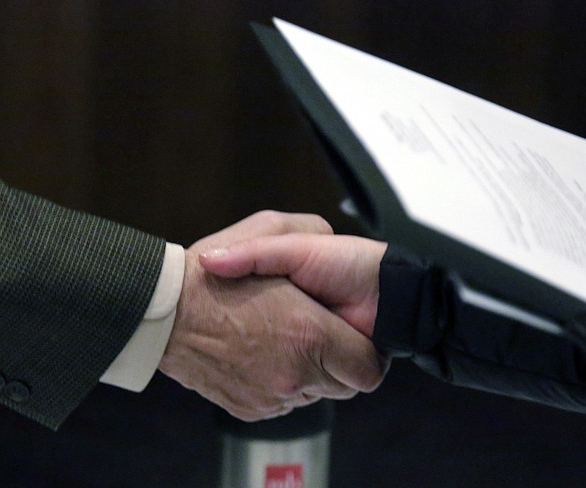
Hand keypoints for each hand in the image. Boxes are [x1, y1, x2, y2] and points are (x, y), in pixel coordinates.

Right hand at [158, 212, 387, 420]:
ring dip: (309, 372)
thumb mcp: (270, 228)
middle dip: (340, 362)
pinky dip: (282, 383)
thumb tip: (333, 238)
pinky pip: (285, 404)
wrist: (162, 312)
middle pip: (345, 387)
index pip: (369, 370)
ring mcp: (271, 398)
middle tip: (321, 333)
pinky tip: (265, 353)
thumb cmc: (215, 273)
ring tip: (286, 338)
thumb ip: (313, 230)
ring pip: (315, 396)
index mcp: (309, 335)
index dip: (368, 352)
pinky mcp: (252, 410)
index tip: (354, 335)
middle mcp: (294, 375)